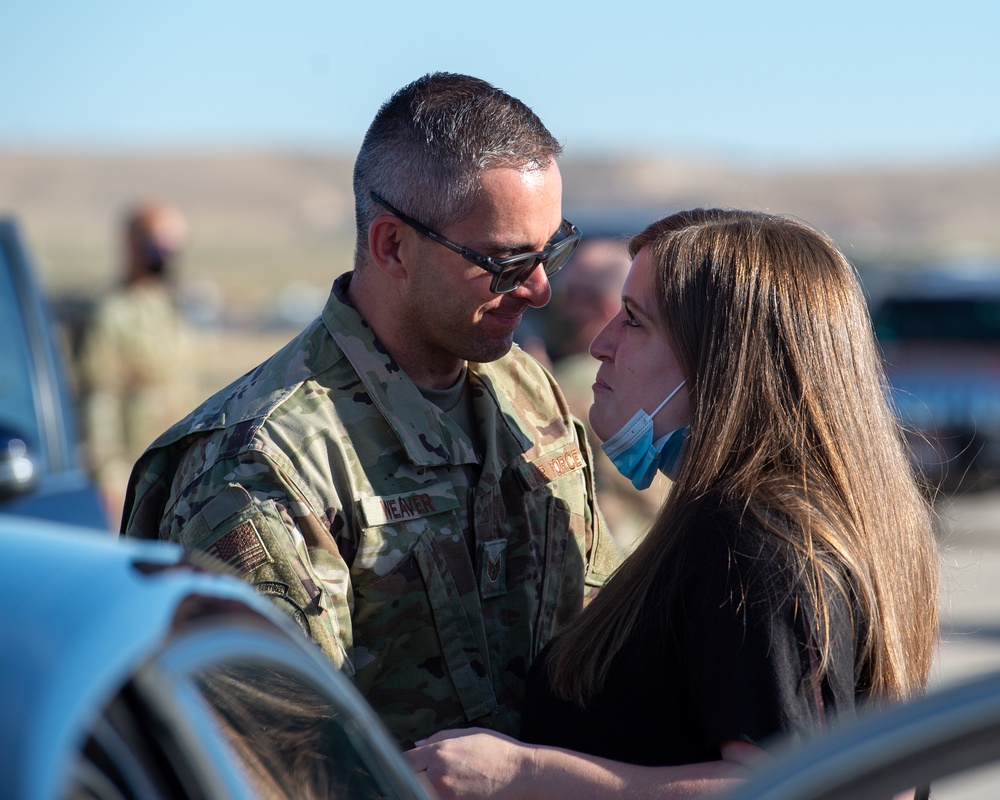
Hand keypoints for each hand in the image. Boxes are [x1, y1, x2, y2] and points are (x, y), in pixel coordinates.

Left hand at [404, 728, 531, 799]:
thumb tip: (417, 744)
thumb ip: (439, 738)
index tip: (407, 765)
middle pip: (409, 780)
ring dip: (425, 787)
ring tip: (444, 780)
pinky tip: (452, 789)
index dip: (404, 762)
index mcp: (440, 752)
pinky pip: (436, 799)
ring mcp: (445, 795)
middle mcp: (438, 775)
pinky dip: (438, 794)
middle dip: (413, 777)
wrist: (521, 776)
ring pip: (421, 792)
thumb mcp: (469, 734)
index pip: (405, 760)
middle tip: (421, 775)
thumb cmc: (498, 751)